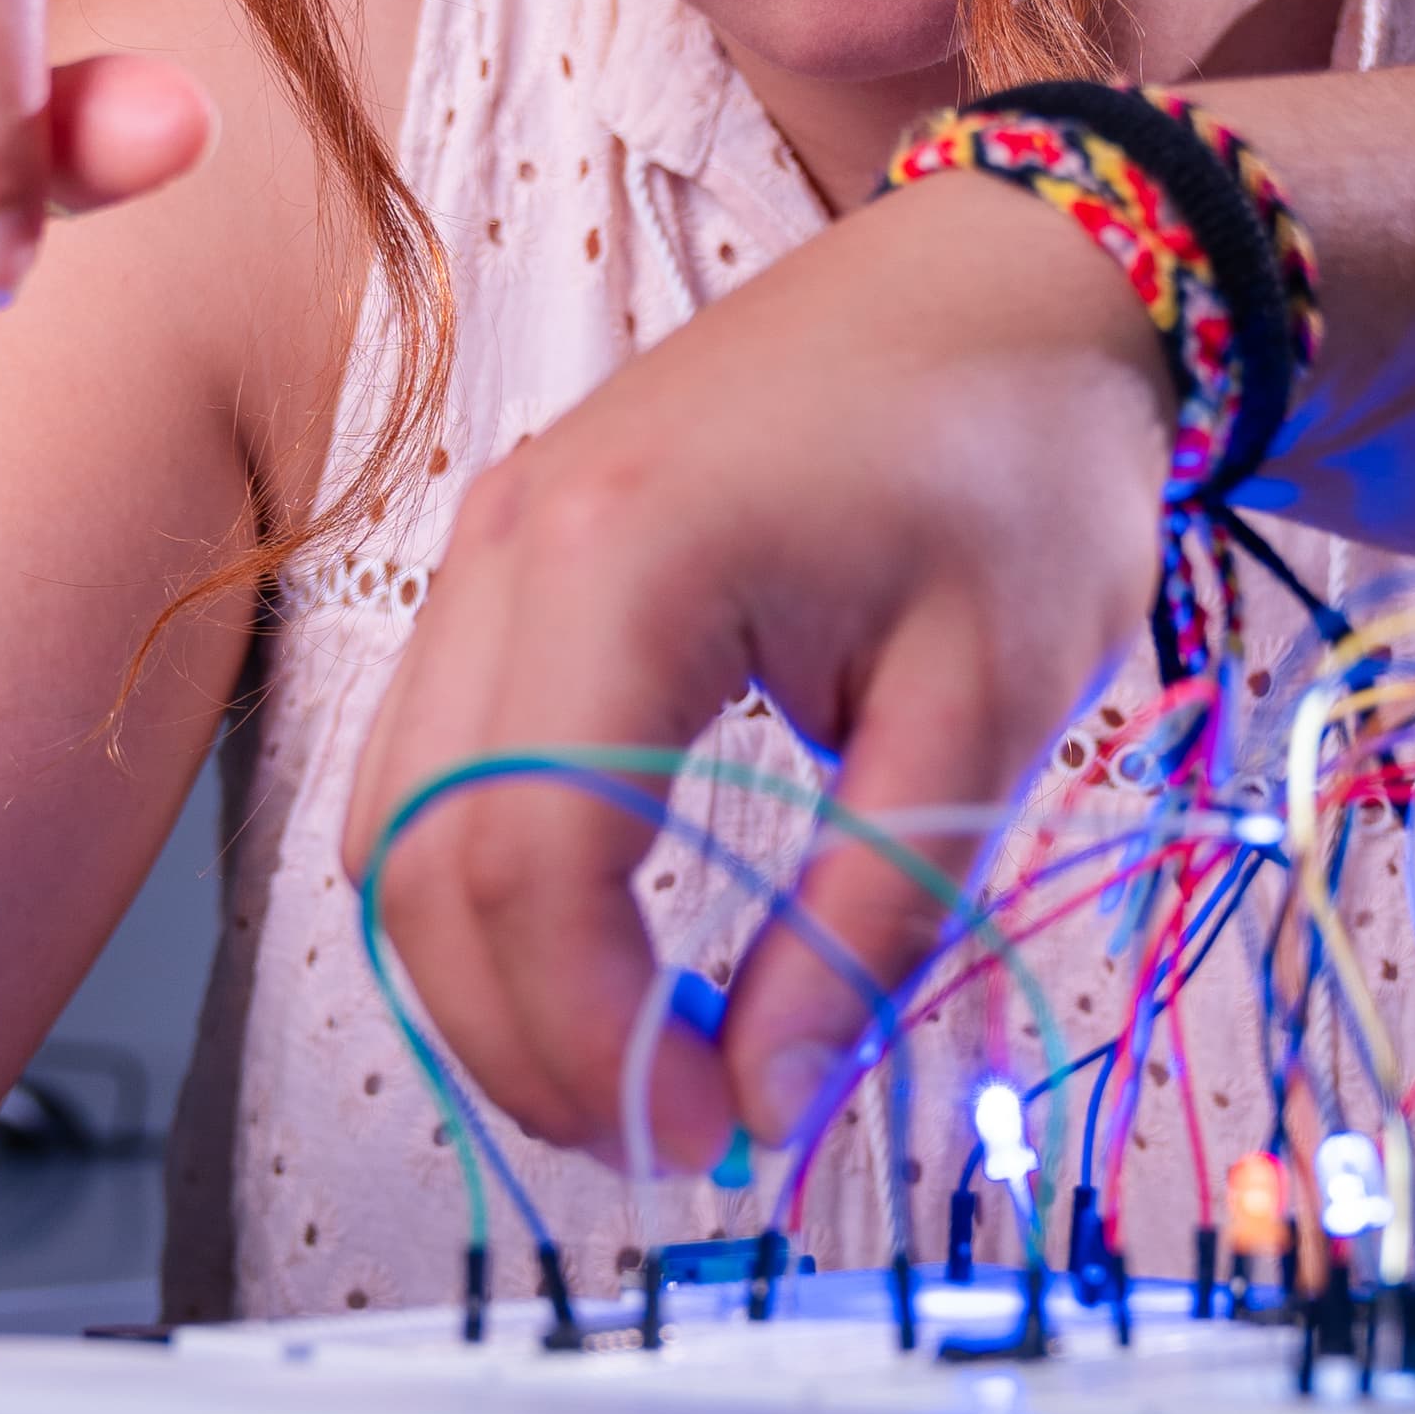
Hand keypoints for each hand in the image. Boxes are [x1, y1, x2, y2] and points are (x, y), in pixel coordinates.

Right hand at [346, 172, 1173, 1170]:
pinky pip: (432, 762)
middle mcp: (510, 539)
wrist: (1019, 271)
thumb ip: (870, 920)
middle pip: (419, 862)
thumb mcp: (991, 707)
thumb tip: (769, 1105)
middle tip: (673, 1142)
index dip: (591, 1042)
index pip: (528, 861)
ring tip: (643, 1068)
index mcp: (624, 557)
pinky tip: (607, 956)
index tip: (710, 1142)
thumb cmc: (1020, 455)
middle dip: (523, 1043)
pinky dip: (489, 888)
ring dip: (490, 979)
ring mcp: (489, 539)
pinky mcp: (509, 558)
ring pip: (394, 824)